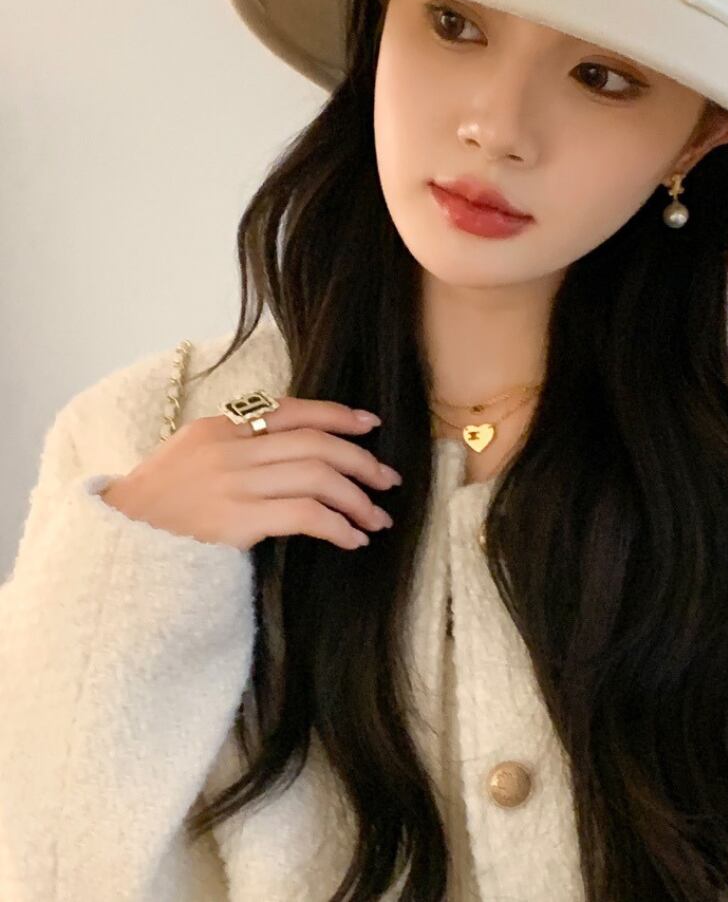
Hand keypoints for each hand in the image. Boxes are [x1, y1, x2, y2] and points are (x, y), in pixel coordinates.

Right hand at [98, 398, 398, 551]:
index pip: (291, 409)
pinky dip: (337, 526)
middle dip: (360, 460)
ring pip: (318, 477)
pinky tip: (352, 539)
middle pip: (315, 443)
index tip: (370, 425)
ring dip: (357, 499)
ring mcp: (233, 484)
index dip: (337, 415)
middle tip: (388, 479)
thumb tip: (292, 445)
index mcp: (219, 428)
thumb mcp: (190, 455)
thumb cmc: (156, 506)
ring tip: (377, 518)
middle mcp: (229, 449)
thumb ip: (235, 445)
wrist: (113, 543)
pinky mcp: (236, 522)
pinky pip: (305, 516)